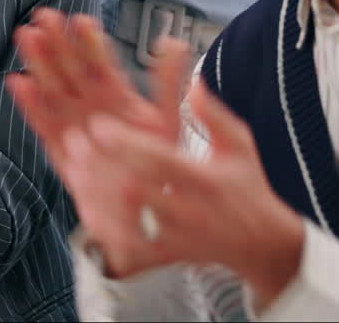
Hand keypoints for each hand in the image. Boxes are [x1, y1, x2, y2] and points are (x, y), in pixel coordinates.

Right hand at [6, 11, 189, 274]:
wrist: (146, 216)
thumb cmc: (159, 166)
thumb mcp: (169, 121)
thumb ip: (168, 83)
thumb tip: (175, 43)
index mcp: (118, 100)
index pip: (101, 64)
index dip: (89, 42)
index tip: (78, 18)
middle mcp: (93, 110)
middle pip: (71, 73)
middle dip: (57, 44)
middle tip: (43, 17)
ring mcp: (75, 130)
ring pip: (53, 92)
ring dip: (39, 65)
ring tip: (25, 36)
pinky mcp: (62, 155)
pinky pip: (44, 128)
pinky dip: (31, 107)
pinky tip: (18, 83)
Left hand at [77, 85, 303, 305]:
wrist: (264, 244)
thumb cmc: (246, 186)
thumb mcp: (239, 145)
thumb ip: (214, 115)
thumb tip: (194, 82)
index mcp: (205, 180)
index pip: (159, 160)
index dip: (125, 143)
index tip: (97, 124)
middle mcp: (190, 211)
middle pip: (136, 190)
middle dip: (102, 166)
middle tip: (75, 141)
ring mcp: (177, 237)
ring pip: (128, 222)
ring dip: (97, 196)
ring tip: (74, 170)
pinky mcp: (168, 256)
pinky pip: (131, 249)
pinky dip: (107, 232)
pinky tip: (87, 209)